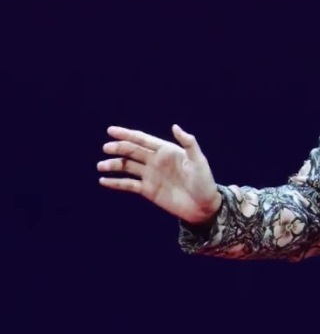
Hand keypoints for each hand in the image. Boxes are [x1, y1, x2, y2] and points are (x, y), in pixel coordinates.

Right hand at [98, 125, 221, 224]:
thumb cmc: (204, 182)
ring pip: (127, 167)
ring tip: (101, 166)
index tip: (111, 131)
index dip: (127, 134)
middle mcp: (156, 161)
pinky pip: (128, 184)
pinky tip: (103, 181)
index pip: (143, 139)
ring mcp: (150, 175)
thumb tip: (175, 126)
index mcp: (167, 151)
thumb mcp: (199, 161)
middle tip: (106, 148)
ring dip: (113, 165)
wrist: (204, 207)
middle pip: (132, 151)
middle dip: (118, 148)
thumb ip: (188, 143)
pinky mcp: (148, 190)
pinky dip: (115, 182)